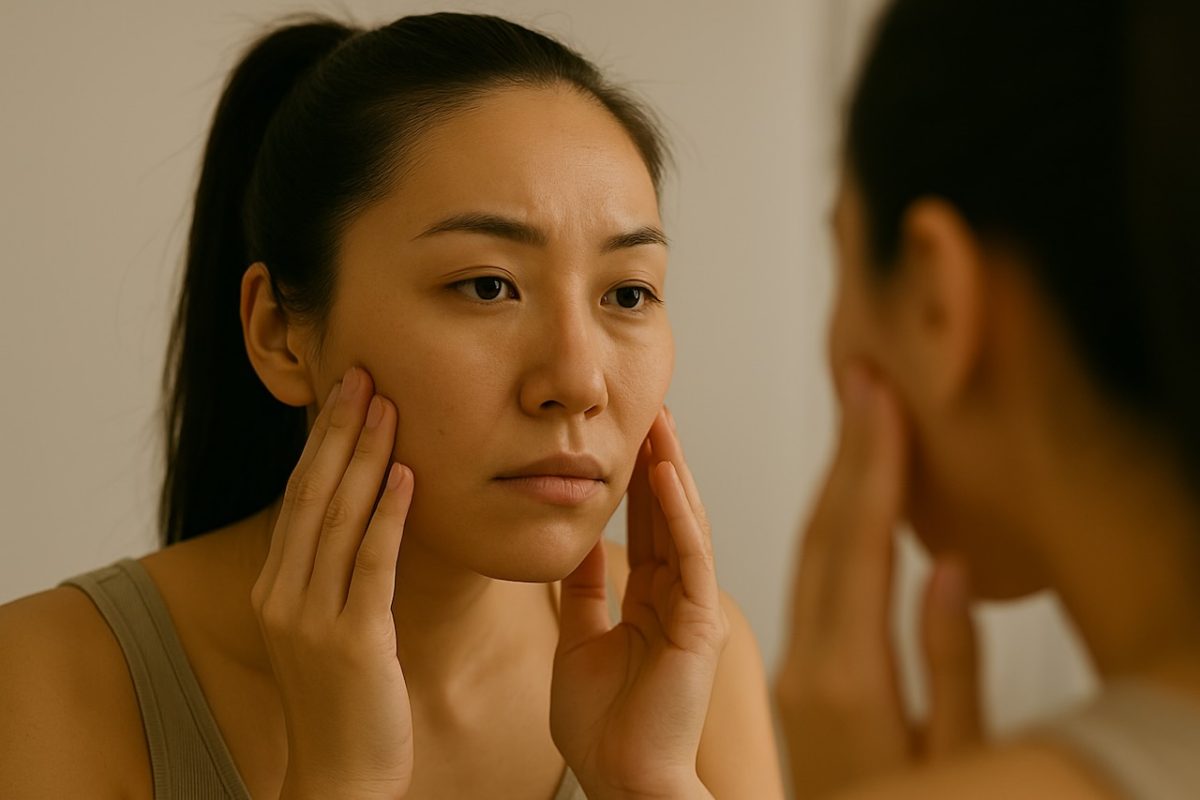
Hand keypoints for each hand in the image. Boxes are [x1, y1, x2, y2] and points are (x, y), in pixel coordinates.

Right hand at [250, 367, 414, 799]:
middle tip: (363, 373)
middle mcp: (283, 594)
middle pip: (312, 494)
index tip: (346, 393)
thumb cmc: (343, 701)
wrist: (338, 776)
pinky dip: (388, 516)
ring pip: (338, 519)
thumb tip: (365, 516)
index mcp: (275, 588)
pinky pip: (371, 565)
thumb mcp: (325, 629)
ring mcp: (311, 618)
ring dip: (364, 457)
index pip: (300, 497)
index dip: (322, 441)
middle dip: (338, 431)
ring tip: (386, 405)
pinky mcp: (351, 640)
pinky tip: (407, 476)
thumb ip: (334, 574)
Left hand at [550, 409, 726, 799]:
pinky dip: (681, 515)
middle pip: (669, 515)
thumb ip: (581, 592)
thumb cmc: (600, 727)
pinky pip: (690, 558)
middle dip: (658, 460)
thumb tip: (573, 546)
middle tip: (649, 406)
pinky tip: (667, 474)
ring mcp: (691, 610)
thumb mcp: (577, 640)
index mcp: (650, 603)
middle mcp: (676, 599)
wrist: (619, 781)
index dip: (636, 480)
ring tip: (661, 421)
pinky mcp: (699, 625)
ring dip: (672, 471)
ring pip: (685, 526)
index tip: (625, 433)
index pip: (647, 527)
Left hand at [776, 364, 982, 797]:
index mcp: (847, 675)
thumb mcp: (949, 753)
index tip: (878, 397)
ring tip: (848, 418)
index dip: (872, 465)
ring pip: (807, 555)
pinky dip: (818, 528)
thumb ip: (947, 662)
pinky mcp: (796, 673)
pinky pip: (800, 582)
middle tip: (862, 382)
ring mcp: (795, 666)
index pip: (860, 544)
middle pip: (827, 536)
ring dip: (828, 482)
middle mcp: (810, 661)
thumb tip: (945, 564)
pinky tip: (832, 498)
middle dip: (849, 453)